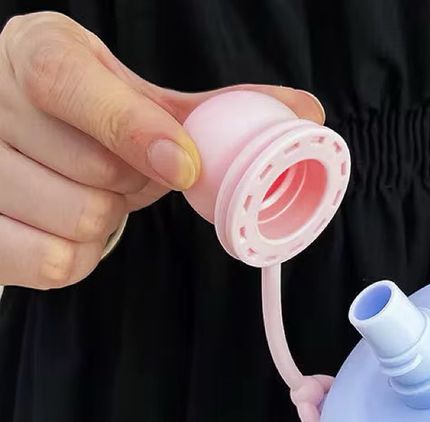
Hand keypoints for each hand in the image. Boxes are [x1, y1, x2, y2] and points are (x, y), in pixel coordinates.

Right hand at [0, 12, 323, 288]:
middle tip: (125, 172)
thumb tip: (306, 114)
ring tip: (95, 195)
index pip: (66, 83)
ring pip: (75, 221)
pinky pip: (54, 263)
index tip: (185, 165)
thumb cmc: (86, 121)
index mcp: (35, 54)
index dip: (131, 127)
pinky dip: (80, 255)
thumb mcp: (138, 100)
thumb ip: (214, 110)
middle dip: (130, 184)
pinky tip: (70, 228)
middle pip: (90, 171)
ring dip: (106, 221)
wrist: (16, 147)